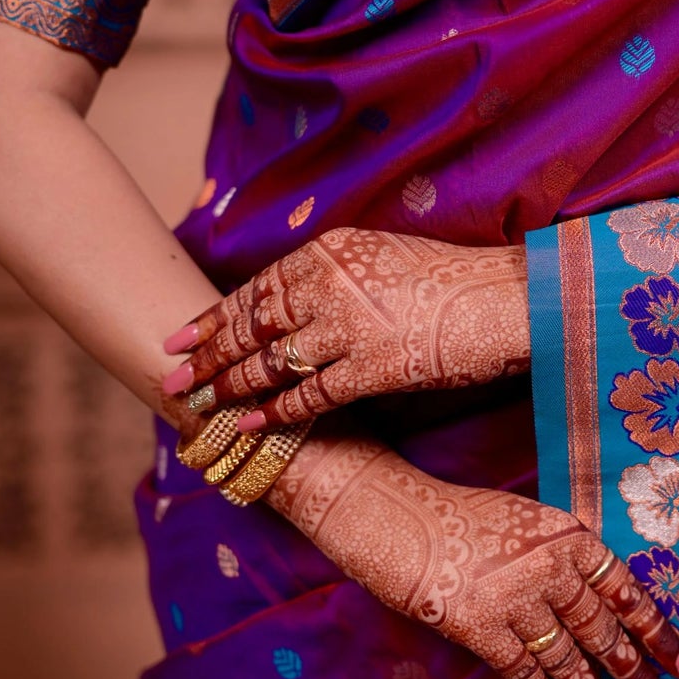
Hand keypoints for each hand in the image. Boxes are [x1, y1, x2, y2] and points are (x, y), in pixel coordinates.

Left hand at [160, 229, 529, 428]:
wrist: (506, 299)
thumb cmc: (451, 280)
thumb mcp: (382, 257)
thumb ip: (335, 273)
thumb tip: (296, 298)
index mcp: (330, 253)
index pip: (258, 288)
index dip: (216, 316)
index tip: (182, 337)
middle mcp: (330, 284)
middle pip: (252, 324)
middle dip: (206, 354)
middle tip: (172, 377)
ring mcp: (349, 326)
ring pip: (271, 361)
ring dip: (231, 386)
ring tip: (201, 406)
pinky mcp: (373, 367)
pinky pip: (310, 394)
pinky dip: (275, 412)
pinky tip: (249, 425)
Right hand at [269, 436, 678, 678]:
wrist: (396, 516)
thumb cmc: (463, 517)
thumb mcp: (529, 521)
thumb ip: (569, 558)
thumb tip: (607, 608)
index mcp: (569, 535)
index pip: (629, 592)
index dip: (661, 634)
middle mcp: (550, 566)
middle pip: (606, 631)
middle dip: (640, 677)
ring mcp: (514, 598)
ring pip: (570, 659)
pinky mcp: (478, 626)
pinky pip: (524, 672)